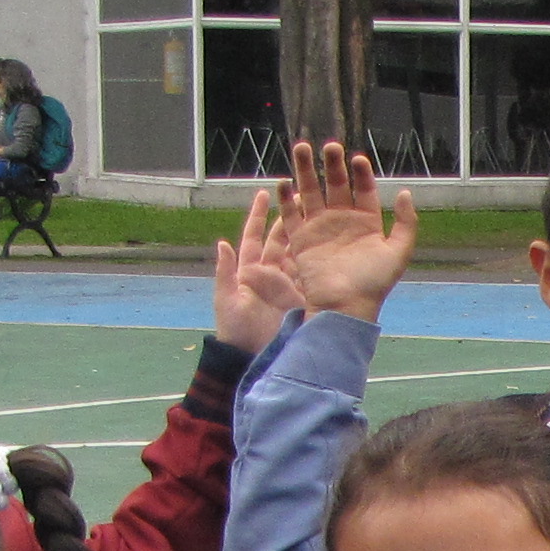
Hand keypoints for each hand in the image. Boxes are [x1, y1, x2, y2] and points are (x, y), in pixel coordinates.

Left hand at [210, 185, 302, 355]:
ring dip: (304, 236)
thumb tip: (223, 243)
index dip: (257, 215)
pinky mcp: (299, 298)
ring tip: (317, 216)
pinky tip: (327, 246)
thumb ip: (225, 272)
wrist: (250, 356)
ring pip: (296, 254)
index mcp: (248, 270)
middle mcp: (268, 273)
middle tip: (299, 197)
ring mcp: (285, 285)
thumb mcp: (227, 299)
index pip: (253, 236)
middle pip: (279, 240)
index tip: (264, 194)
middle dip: (287, 219)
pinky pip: (308, 275)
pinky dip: (315, 261)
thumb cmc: (234, 329)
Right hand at [276, 142, 416, 325]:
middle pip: (336, 185)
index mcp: (367, 223)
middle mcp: (343, 221)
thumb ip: (406, 223)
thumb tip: (405, 194)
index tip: (358, 159)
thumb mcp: (398, 253)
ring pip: (311, 192)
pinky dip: (286, 199)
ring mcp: (320, 228)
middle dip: (333, 164)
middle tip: (331, 146)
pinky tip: (284, 182)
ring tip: (302, 148)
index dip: (361, 173)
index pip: (364, 189)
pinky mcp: (301, 239)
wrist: (345, 307)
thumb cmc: (373, 284)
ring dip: (307, 170)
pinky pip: (291, 215)